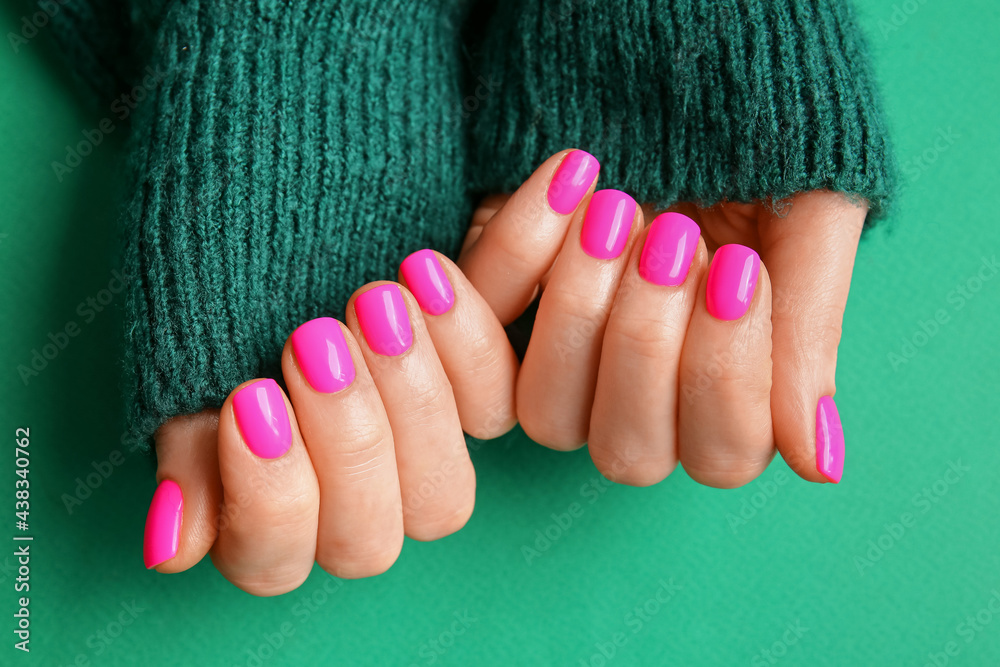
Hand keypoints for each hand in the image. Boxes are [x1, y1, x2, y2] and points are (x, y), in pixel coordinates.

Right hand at [145, 254, 518, 593]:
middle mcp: (349, 499)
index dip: (268, 497)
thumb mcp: (196, 347)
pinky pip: (495, 407)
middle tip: (317, 339)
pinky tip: (424, 275)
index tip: (250, 397)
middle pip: (366, 544)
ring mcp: (416, 458)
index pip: (272, 560)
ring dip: (411, 403)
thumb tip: (175, 548)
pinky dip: (465, 345)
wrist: (296, 189)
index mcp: (265, 502)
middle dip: (347, 442)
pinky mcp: (473, 399)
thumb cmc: (233, 273)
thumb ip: (188, 444)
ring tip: (376, 302)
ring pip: (442, 501)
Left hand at [458, 150, 864, 487]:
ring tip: (615, 212)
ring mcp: (562, 362)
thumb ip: (809, 337)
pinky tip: (569, 181)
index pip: (721, 452)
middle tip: (670, 234)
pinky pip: (481, 331)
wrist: (684, 69)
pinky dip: (518, 254)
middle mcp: (636, 396)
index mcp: (722, 391)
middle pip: (627, 451)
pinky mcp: (496, 309)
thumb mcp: (803, 227)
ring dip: (578, 315)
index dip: (725, 373)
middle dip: (645, 344)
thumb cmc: (755, 153)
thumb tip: (820, 464)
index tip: (737, 264)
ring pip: (546, 416)